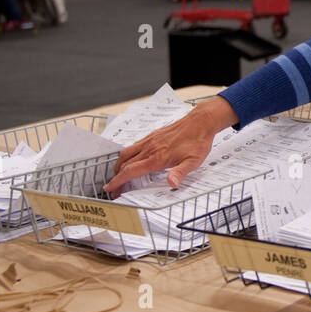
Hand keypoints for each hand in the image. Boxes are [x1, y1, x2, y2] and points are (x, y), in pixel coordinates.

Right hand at [102, 97, 237, 195]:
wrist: (200, 122)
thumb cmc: (198, 142)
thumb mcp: (193, 162)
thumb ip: (180, 173)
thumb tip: (172, 184)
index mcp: (156, 158)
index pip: (130, 172)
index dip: (118, 182)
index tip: (110, 189)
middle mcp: (149, 148)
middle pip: (124, 164)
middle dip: (116, 177)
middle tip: (114, 188)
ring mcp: (149, 141)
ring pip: (126, 153)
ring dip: (119, 166)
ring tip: (118, 175)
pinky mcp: (152, 135)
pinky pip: (133, 146)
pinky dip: (127, 155)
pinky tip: (132, 159)